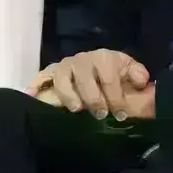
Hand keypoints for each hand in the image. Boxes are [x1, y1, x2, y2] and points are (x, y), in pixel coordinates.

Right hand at [37, 50, 155, 119]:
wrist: (103, 70)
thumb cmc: (117, 75)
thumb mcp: (132, 73)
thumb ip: (138, 75)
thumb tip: (141, 80)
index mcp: (104, 57)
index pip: (108, 77)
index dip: (116, 97)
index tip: (120, 115)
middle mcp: (82, 59)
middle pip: (83, 77)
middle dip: (93, 98)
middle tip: (100, 115)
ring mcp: (65, 66)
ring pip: (61, 77)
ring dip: (68, 94)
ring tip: (76, 110)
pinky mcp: (51, 73)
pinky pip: (41, 77)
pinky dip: (35, 85)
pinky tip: (32, 96)